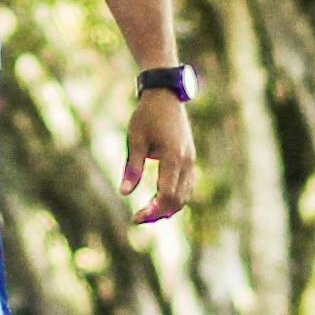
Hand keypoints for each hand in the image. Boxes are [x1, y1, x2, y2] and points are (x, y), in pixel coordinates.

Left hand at [121, 85, 195, 225]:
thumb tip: (124, 193)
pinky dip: (174, 197)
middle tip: (138, 218)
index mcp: (174, 157)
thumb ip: (132, 167)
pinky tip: (158, 200)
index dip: (152, 211)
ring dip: (167, 208)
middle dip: (159, 214)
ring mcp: (191, 161)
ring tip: (146, 212)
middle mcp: (186, 162)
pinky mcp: (189, 159)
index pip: (166, 195)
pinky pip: (186, 186)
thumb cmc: (147, 116)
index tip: (135, 218)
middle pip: (178, 200)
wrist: (165, 96)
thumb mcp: (135, 139)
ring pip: (185, 196)